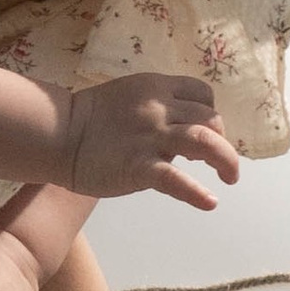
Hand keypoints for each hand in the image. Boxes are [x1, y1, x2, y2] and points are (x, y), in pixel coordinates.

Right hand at [63, 73, 240, 209]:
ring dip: (227, 160)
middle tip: (220, 160)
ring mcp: (151, 138)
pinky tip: (209, 202)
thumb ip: (158, 106)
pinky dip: (196, 193)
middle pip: (210, 119)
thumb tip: (182, 127)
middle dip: (222, 139)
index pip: (203, 93)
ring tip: (231, 178)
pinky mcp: (139, 167)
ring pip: (204, 142)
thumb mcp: (130, 96)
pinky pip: (175, 179)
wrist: (58, 134)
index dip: (211, 111)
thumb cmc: (91, 119)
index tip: (208, 129)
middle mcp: (160, 109)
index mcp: (157, 88)